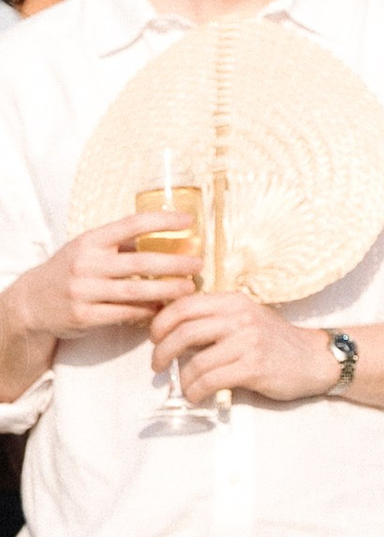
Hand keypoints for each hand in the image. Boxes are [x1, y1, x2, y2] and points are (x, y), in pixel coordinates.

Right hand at [5, 210, 198, 348]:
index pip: (131, 224)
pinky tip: (163, 308)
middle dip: (174, 263)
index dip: (162, 221)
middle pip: (140, 262)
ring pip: (136, 291)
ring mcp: (84, 290)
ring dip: (167, 290)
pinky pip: (124, 313)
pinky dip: (147, 311)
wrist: (32, 302)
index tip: (189, 221)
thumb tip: (167, 239)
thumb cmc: (69, 271)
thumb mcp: (88, 250)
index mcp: (91, 241)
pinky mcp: (84, 315)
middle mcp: (87, 263)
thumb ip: (121, 246)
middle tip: (198, 264)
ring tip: (189, 288)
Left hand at [148, 292, 338, 406]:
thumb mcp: (246, 317)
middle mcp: (240, 317)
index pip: (183, 306)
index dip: (160, 323)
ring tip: (182, 386)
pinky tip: (196, 396)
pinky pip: (211, 381)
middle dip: (162, 352)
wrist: (314, 359)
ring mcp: (248, 342)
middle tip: (157, 365)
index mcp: (233, 301)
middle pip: (183, 332)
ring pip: (195, 362)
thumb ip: (215, 318)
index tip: (155, 338)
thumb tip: (172, 330)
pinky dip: (196, 392)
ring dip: (181, 379)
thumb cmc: (275, 341)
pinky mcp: (254, 367)